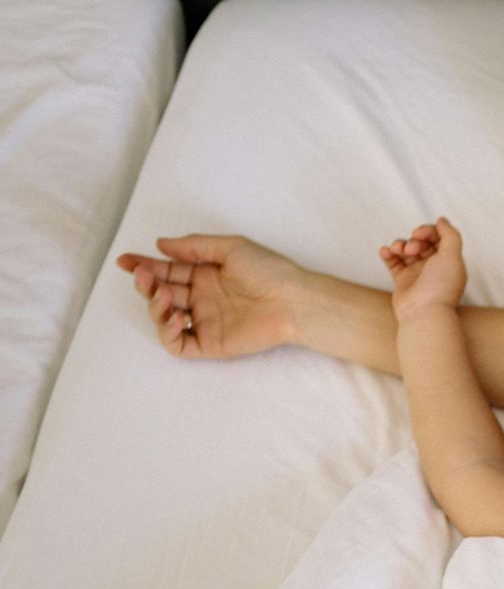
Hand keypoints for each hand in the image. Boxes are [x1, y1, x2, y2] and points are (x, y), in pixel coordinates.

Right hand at [117, 233, 305, 358]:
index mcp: (206, 275)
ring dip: (154, 306)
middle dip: (147, 284)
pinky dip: (169, 332)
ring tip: (163, 295)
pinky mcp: (211, 343)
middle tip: (145, 276)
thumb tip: (160, 245)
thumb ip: (194, 247)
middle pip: (162, 293)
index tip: (125, 261)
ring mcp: (206, 321)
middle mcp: (203, 298)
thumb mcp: (230, 248)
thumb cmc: (270, 270)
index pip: (168, 271)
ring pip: (165, 318)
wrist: (294, 300)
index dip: (145, 266)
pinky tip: (175, 317)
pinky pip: (179, 344)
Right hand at [381, 218, 466, 321]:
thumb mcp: (452, 256)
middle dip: (415, 238)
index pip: (437, 236)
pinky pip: (393, 261)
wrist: (424, 312)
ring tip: (398, 250)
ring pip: (406, 249)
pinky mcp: (402, 280)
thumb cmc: (441, 285)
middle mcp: (434, 265)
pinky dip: (388, 253)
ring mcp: (417, 272)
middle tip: (413, 247)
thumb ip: (450, 235)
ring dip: (400, 244)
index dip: (428, 230)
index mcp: (448, 260)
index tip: (421, 234)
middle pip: (421, 240)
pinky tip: (385, 251)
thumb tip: (442, 219)